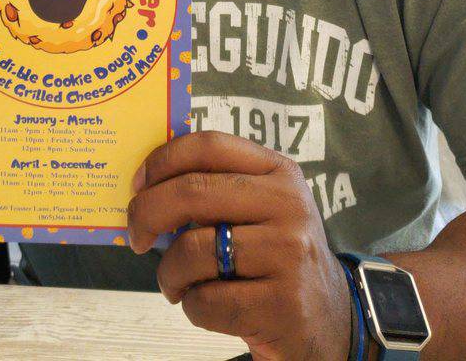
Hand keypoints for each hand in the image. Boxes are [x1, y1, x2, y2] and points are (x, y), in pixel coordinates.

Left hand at [127, 130, 350, 360]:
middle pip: (193, 191)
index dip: (162, 160)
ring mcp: (288, 253)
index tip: (137, 185)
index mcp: (278, 171)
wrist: (328, 319)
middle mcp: (288, 204)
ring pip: (193, 250)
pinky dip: (191, 306)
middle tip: (136, 236)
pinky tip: (207, 305)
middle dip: (147, 214)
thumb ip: (217, 188)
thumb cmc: (274, 256)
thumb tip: (145, 185)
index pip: (209, 146)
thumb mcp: (260, 208)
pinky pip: (206, 301)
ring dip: (169, 273)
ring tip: (177, 284)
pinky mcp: (281, 303)